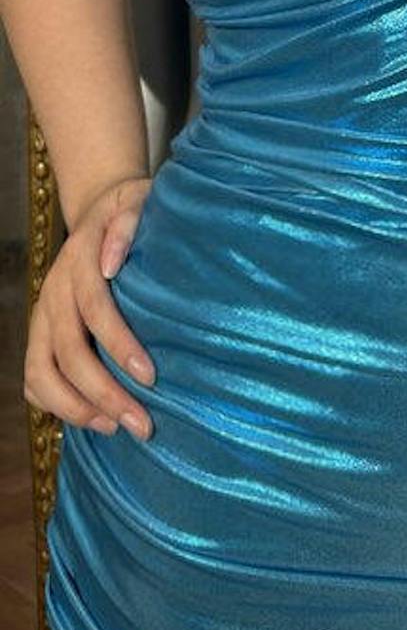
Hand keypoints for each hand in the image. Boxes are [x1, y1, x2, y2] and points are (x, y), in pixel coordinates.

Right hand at [24, 174, 156, 439]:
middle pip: (68, 352)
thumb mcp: (137, 201)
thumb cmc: (130, 211)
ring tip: (115, 428)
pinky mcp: (40, 333)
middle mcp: (54, 293)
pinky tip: (92, 419)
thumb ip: (128, 224)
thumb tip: (111, 263)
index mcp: (78, 262)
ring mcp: (42, 315)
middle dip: (104, 393)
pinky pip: (33, 378)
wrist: (100, 208)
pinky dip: (54, 405)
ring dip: (75, 407)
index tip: (150, 377)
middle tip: (143, 424)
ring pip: (41, 372)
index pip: (94, 310)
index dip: (118, 345)